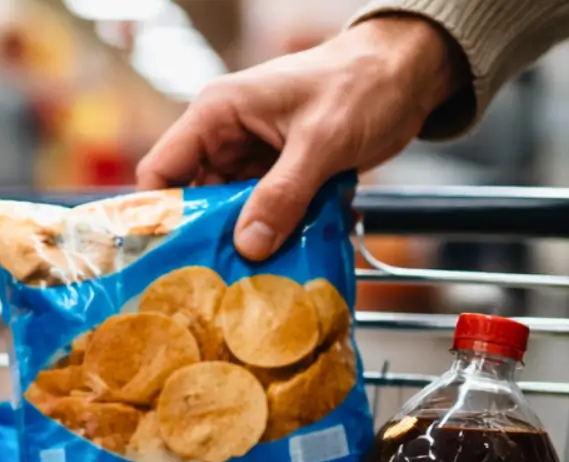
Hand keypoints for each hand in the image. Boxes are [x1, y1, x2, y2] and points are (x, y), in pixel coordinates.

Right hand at [137, 15, 465, 260]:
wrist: (408, 72)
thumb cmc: (362, 83)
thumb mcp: (322, 139)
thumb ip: (284, 193)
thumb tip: (249, 245)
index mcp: (218, 114)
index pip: (161, 170)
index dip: (159, 215)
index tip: (168, 258)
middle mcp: (228, 138)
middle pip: (197, 202)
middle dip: (210, 240)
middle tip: (220, 282)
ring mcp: (255, 159)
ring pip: (235, 214)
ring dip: (251, 242)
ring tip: (259, 278)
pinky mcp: (282, 175)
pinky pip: (268, 214)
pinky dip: (280, 233)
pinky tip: (295, 255)